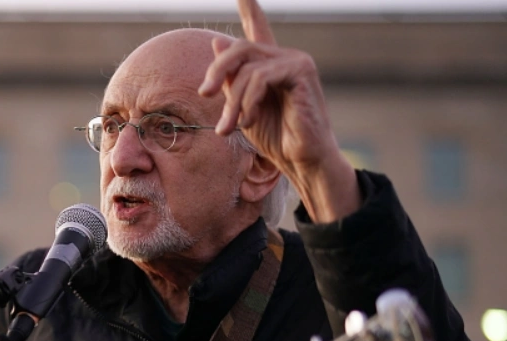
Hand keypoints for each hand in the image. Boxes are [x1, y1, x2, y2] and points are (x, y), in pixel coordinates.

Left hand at [198, 0, 359, 221]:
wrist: (302, 159)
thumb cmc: (275, 138)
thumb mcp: (241, 107)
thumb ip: (230, 78)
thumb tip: (217, 41)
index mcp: (271, 65)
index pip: (258, 30)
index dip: (250, 10)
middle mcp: (285, 57)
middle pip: (238, 47)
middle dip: (216, 70)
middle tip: (203, 93)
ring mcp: (296, 61)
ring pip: (246, 67)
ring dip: (232, 100)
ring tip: (228, 127)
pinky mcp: (301, 71)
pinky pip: (260, 77)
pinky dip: (248, 101)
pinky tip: (249, 121)